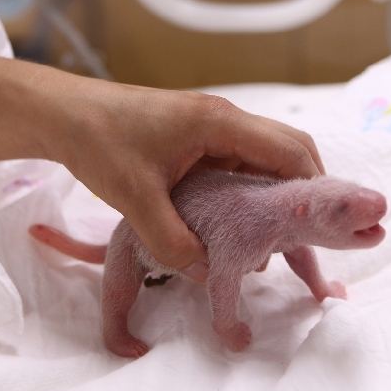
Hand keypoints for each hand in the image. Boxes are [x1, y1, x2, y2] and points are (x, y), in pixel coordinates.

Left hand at [0, 55, 324, 281]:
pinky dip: (250, 190)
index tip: (324, 226)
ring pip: (265, 158)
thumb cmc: (99, 144)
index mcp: (220, 123)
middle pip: (289, 149)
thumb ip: (172, 241)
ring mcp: (213, 129)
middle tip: (305, 234)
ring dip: (275, 192)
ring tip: (277, 235)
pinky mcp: (199, 140)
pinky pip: (240, 164)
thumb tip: (209, 275)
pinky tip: (241, 220)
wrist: (66, 115)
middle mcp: (225, 121)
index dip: (314, 188)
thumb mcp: (134, 198)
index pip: (290, 151)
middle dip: (303, 190)